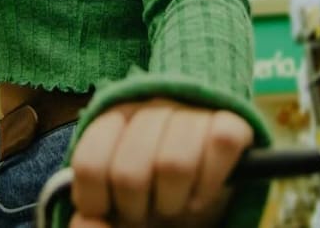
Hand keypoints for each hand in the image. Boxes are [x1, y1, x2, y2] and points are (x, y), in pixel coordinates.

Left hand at [69, 98, 252, 227]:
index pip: (90, 163)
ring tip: (173, 204)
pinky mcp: (231, 120)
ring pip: (173, 165)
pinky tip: (199, 194)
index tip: (105, 210)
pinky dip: (209, 185)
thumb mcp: (117, 199)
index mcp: (113, 117)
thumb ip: (95, 210)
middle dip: (135, 207)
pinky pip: (220, 146)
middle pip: (129, 173)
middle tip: (145, 210)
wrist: (202, 186)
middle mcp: (151, 104)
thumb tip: (87, 223)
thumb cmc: (152, 190)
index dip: (94, 200)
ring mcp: (192, 109)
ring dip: (172, 201)